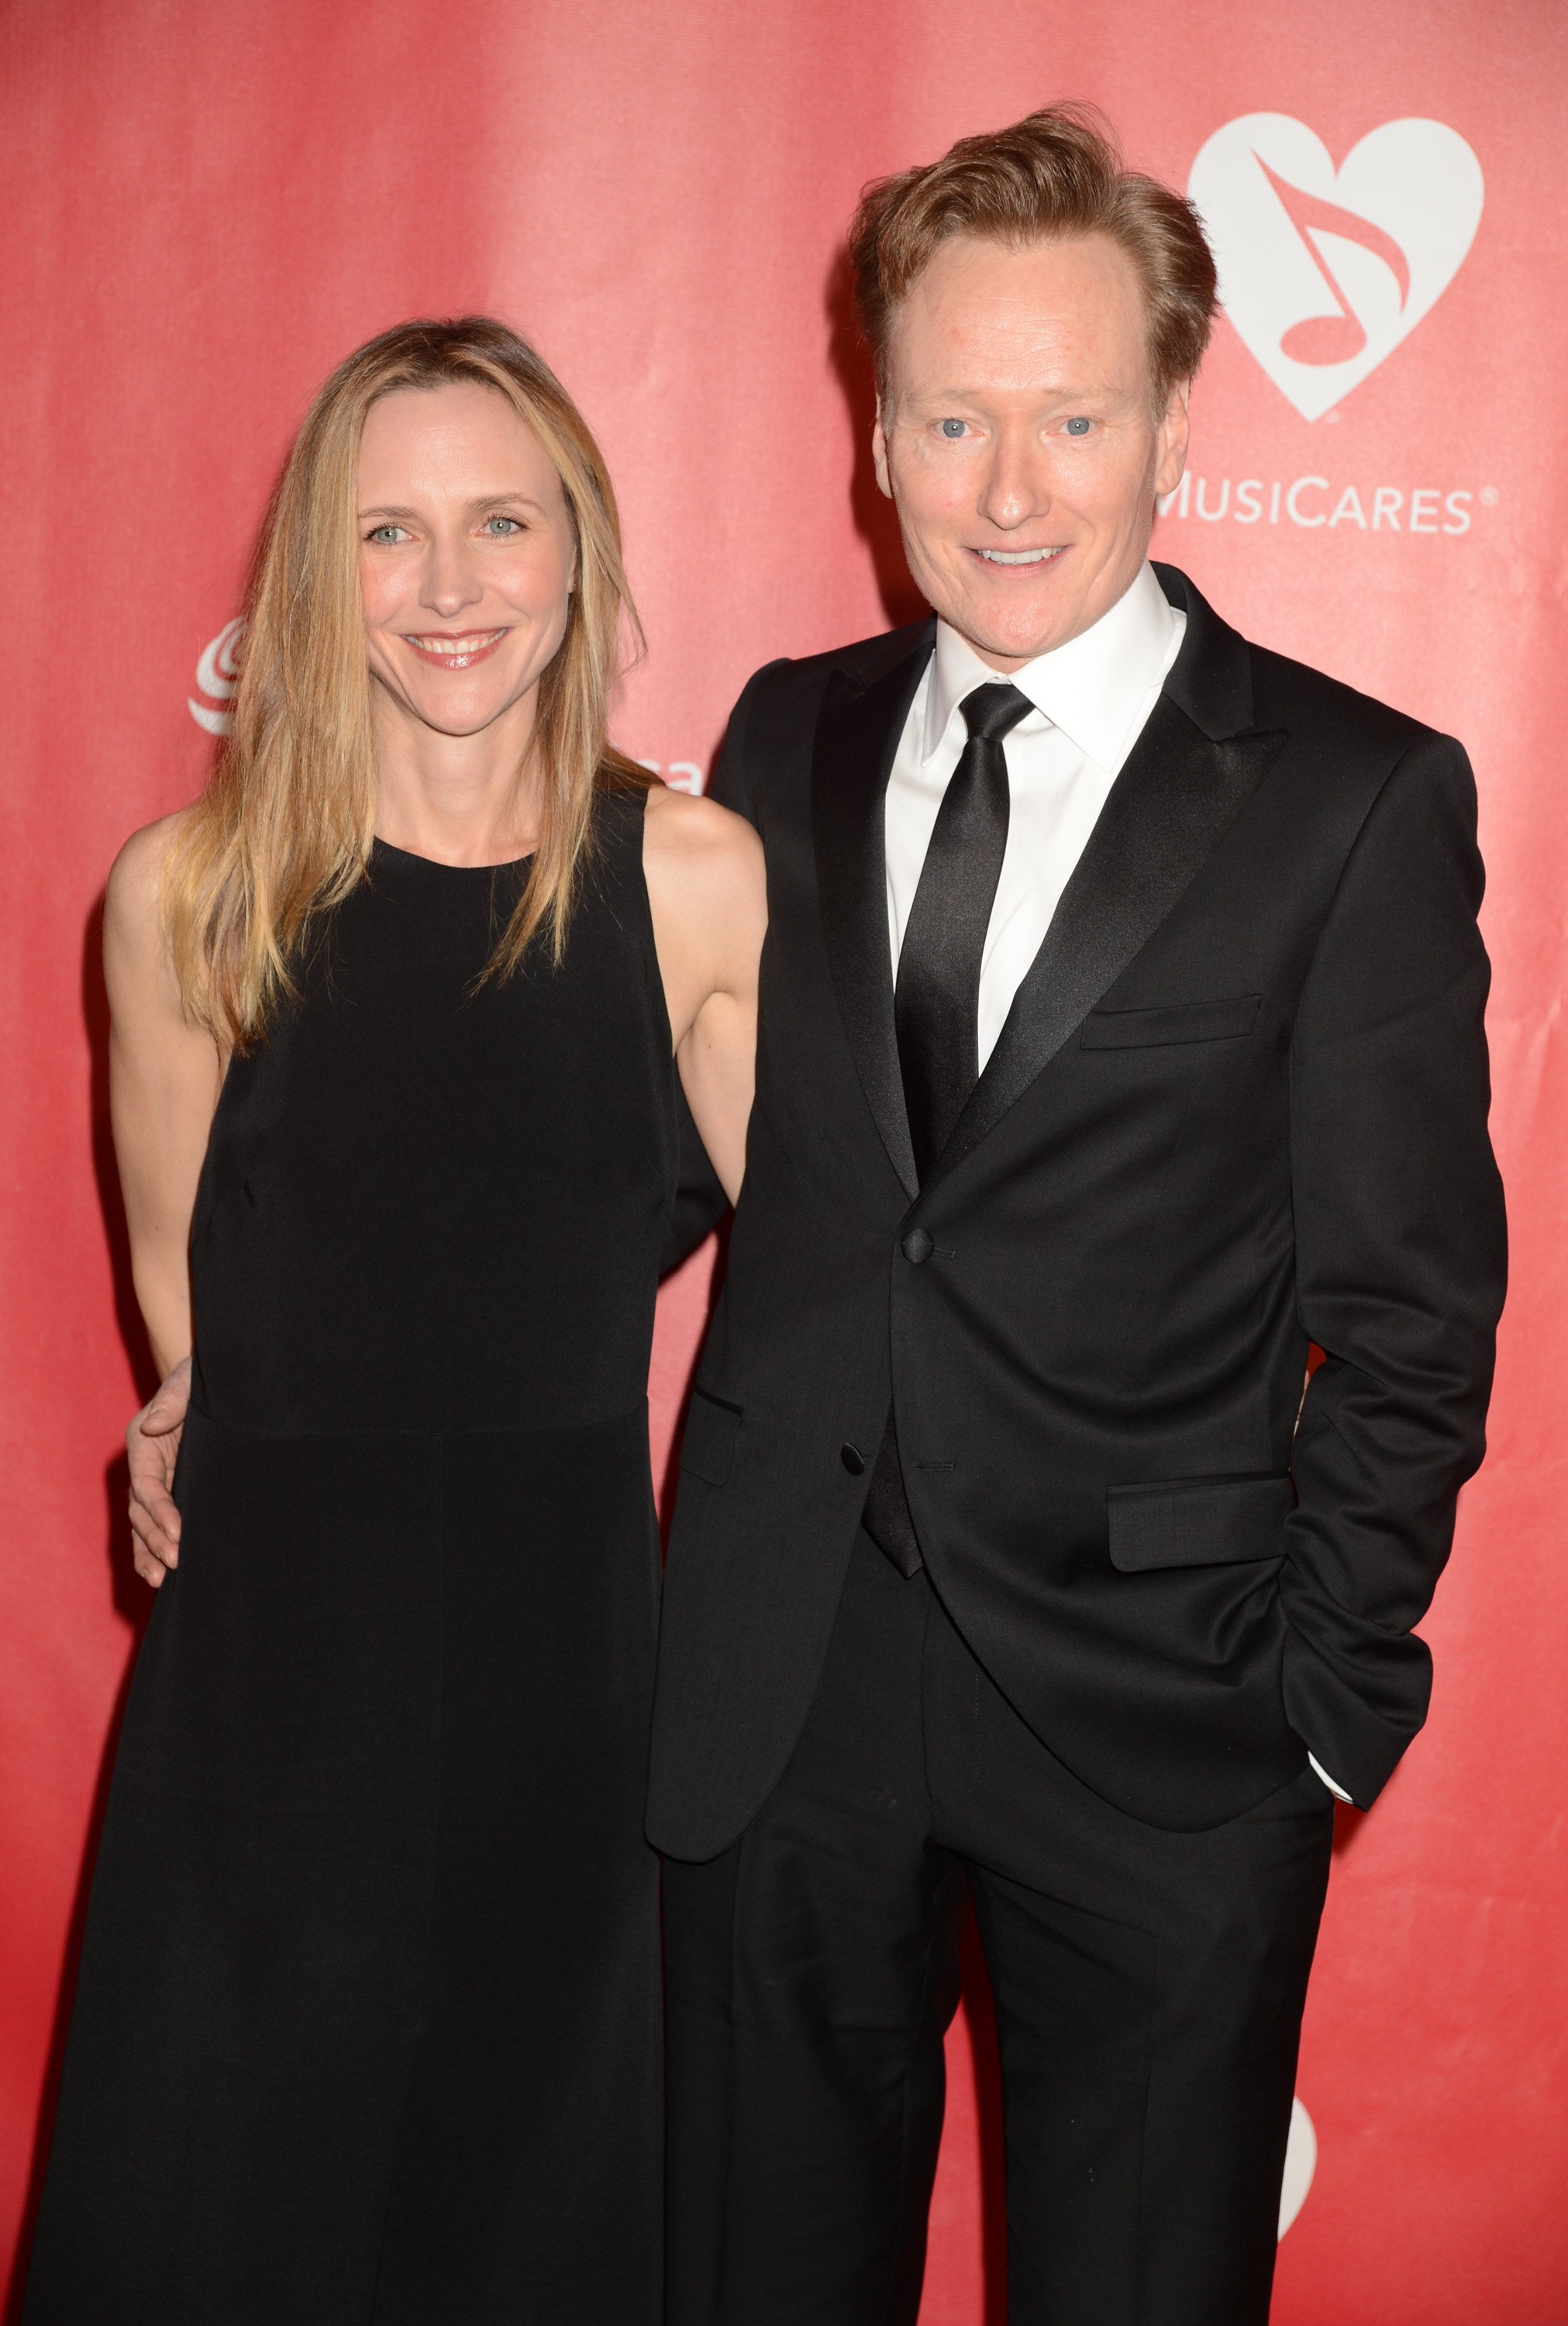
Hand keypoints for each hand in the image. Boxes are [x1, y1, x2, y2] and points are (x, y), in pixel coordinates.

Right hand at [127, 1357, 190, 1587]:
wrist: (214, 1388)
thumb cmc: (200, 1381)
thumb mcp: (189, 1380)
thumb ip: (173, 1399)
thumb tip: (154, 1425)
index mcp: (144, 1444)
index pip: (147, 1485)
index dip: (160, 1510)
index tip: (177, 1532)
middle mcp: (144, 1468)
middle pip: (141, 1512)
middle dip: (155, 1538)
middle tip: (176, 1561)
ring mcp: (156, 1484)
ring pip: (143, 1526)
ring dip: (149, 1553)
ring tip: (161, 1579)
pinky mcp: (170, 1495)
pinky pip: (153, 1527)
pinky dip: (152, 1551)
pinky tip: (160, 1577)